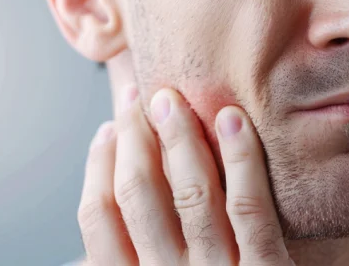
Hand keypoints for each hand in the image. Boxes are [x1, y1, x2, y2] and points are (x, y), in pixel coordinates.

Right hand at [77, 85, 293, 265]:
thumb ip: (135, 250)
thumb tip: (119, 189)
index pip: (97, 217)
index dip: (97, 165)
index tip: (107, 128)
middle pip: (139, 193)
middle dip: (135, 136)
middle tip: (142, 97)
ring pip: (191, 193)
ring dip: (180, 137)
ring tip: (174, 99)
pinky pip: (251, 210)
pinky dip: (241, 160)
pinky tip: (234, 120)